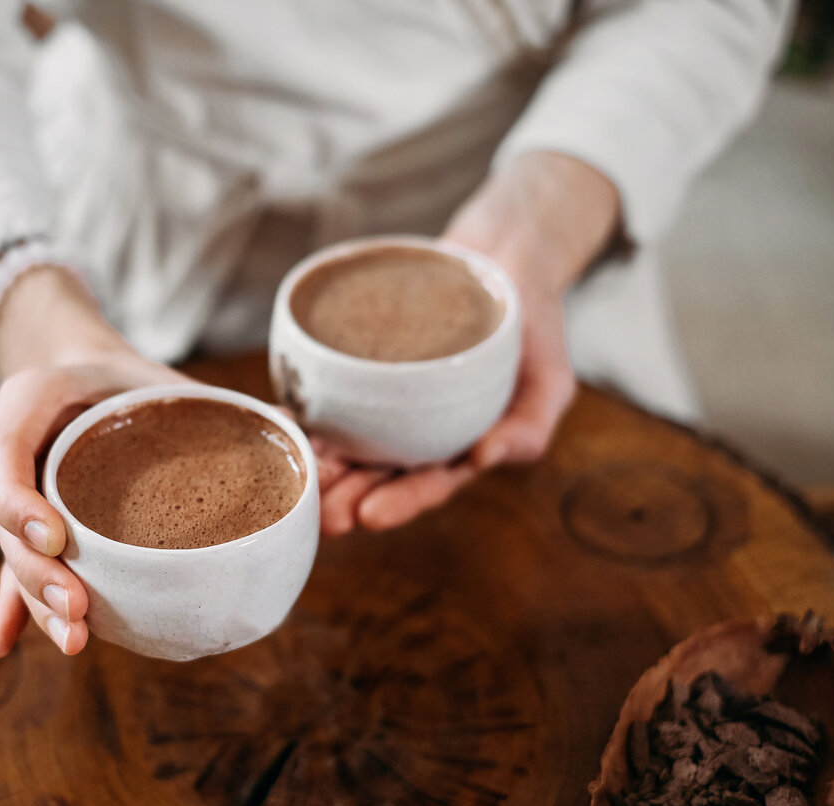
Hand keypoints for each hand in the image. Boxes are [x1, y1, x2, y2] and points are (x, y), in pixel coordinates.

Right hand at [0, 265, 187, 656]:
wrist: (84, 374)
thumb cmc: (125, 375)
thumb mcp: (156, 373)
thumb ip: (207, 402)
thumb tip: (295, 434)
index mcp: (30, 399)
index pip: (5, 452)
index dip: (21, 502)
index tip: (56, 539)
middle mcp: (9, 449)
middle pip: (5, 520)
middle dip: (39, 572)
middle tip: (78, 607)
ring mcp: (14, 492)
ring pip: (14, 553)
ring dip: (37, 602)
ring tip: (73, 638)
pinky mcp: (26, 527)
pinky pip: (15, 569)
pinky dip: (11, 609)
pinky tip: (3, 646)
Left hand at [319, 151, 620, 534]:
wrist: (502, 260)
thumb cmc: (533, 329)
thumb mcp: (550, 381)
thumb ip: (528, 427)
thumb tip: (485, 459)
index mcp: (458, 449)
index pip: (428, 485)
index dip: (400, 502)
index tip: (370, 516)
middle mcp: (415, 433)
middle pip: (377, 474)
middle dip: (347, 498)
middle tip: (323, 516)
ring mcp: (384, 401)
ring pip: (345, 441)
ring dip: (319, 463)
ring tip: (295, 478)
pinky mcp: (359, 366)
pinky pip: (328, 393)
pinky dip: (305, 410)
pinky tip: (283, 420)